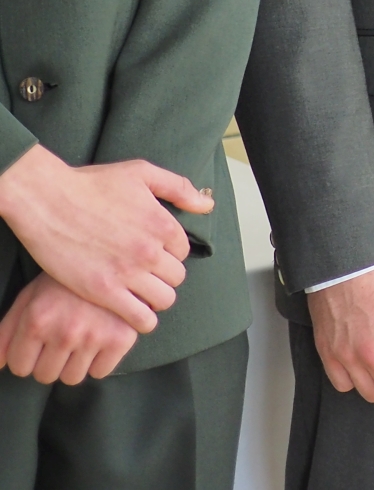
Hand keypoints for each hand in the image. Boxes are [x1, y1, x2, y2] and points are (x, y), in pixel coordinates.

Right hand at [0, 145, 211, 331]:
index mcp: (163, 224)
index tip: (155, 254)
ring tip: (142, 295)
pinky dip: (143, 320)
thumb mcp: (141, 173)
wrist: (47, 201)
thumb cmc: (91, 184)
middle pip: (177, 277)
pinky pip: (139, 317)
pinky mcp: (103, 291)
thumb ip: (178, 188)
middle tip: (148, 276)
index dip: (169, 253)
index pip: (183, 251)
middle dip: (165, 277)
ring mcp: (127, 272)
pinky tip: (135, 314)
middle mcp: (150, 250)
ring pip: (163, 299)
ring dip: (157, 299)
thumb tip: (206, 204)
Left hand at [0, 274, 138, 383]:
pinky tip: (100, 340)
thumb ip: (6, 332)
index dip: (27, 356)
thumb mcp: (30, 297)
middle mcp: (65, 331)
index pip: (20, 367)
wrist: (113, 259)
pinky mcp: (121, 339)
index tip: (39, 342)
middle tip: (62, 339)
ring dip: (73, 364)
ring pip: (72, 378)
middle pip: (45, 376)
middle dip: (49, 361)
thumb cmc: (65, 281)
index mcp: (38, 320)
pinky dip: (99, 362)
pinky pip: (100, 372)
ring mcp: (95, 336)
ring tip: (80, 339)